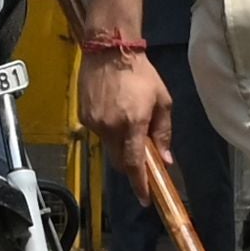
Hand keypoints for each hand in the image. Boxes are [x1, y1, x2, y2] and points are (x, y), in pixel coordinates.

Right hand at [79, 44, 173, 190]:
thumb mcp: (162, 101)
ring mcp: (94, 123)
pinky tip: (115, 113)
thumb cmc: (141, 74)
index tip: (145, 198)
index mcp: (132, 123)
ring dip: (120, 145)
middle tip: (142, 161)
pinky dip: (109, 131)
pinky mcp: (84, 117)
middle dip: (131, 166)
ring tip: (128, 123)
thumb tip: (165, 158)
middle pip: (119, 161)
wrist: (109, 52)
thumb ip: (163, 132)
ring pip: (109, 147)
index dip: (140, 184)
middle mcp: (110, 127)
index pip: (135, 163)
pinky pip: (99, 133)